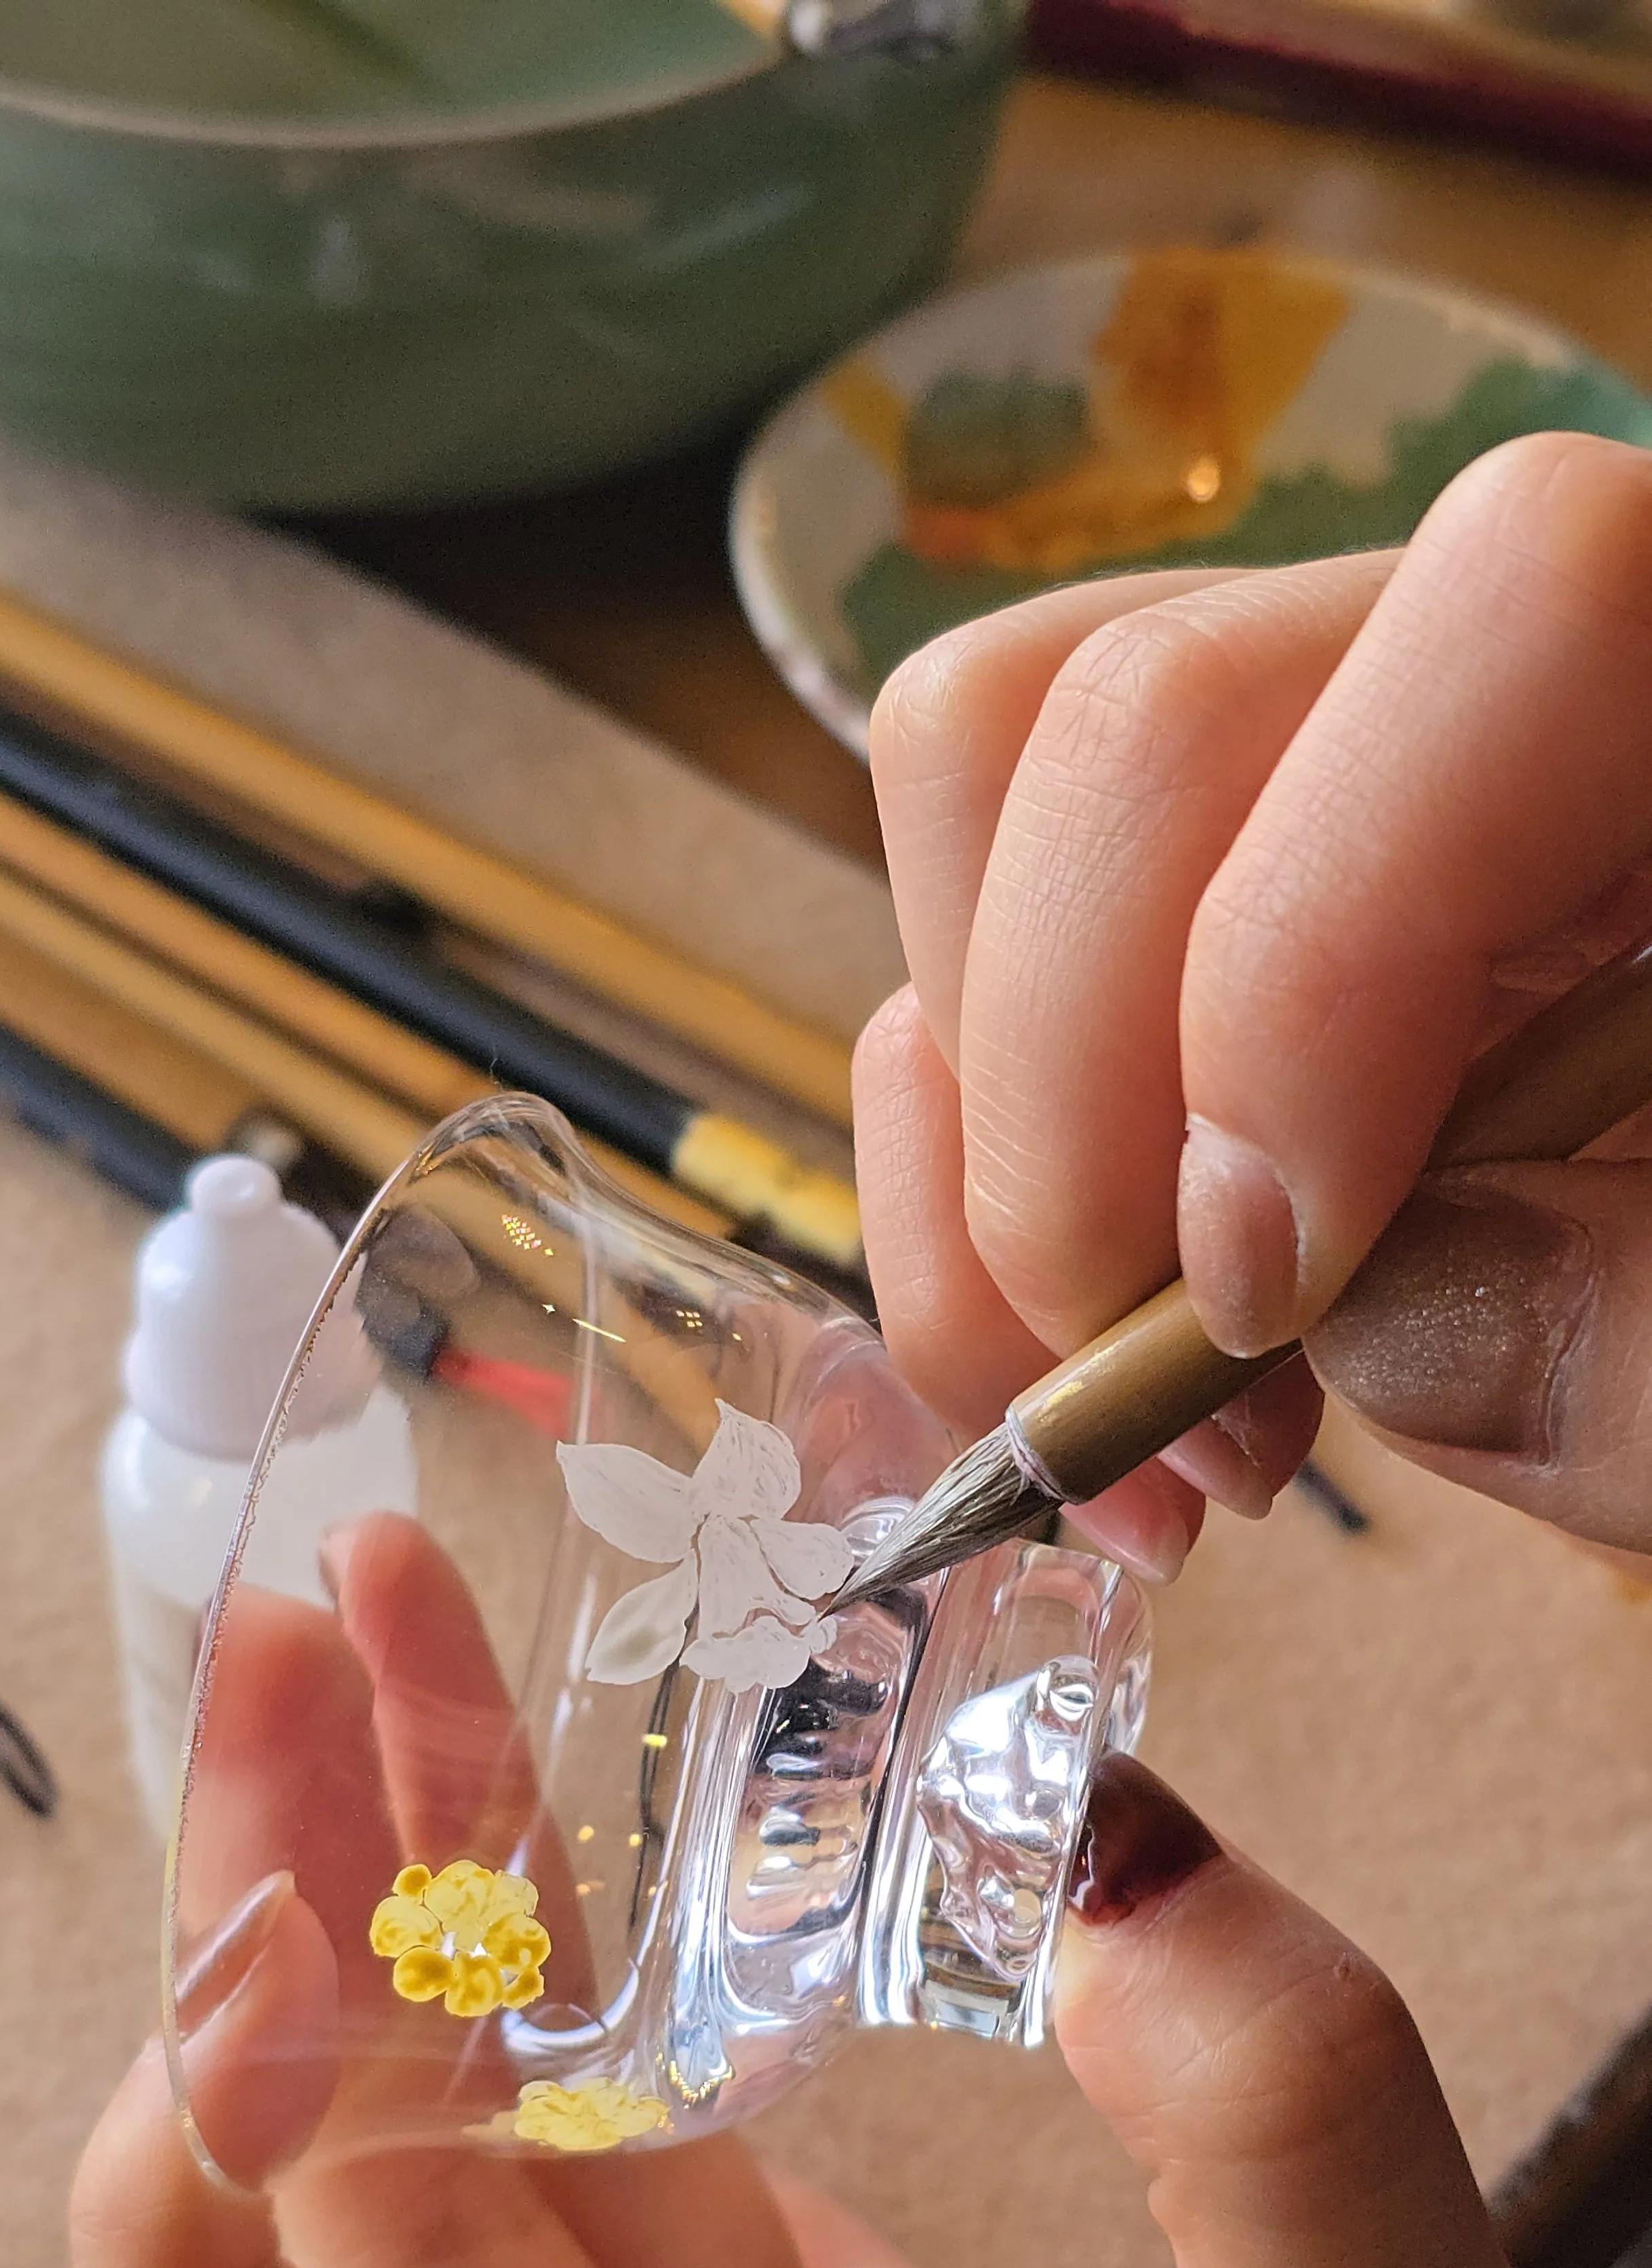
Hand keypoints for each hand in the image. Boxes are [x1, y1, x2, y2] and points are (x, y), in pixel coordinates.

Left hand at [73, 1526, 1651, 2267]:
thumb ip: (1282, 2153)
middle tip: (290, 1665)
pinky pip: (662, 2143)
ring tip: (374, 1643)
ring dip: (426, 1914)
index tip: (215, 2006)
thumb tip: (1091, 1831)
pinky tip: (548, 1783)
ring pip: (507, 2190)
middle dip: (297, 1966)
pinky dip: (606, 1957)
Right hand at [854, 430, 1651, 1566]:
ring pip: (1007, 774)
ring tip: (1103, 1407)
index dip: (1324, 956)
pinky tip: (1090, 1367)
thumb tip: (1385, 1321)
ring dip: (987, 1142)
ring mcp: (1342, 747)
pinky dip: (975, 1169)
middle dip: (1066, 1105)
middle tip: (1149, 1420)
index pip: (1520, 613)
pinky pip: (988, 920)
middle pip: (1156, 701)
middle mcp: (1527, 661)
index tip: (1266, 1297)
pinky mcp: (1219, 875)